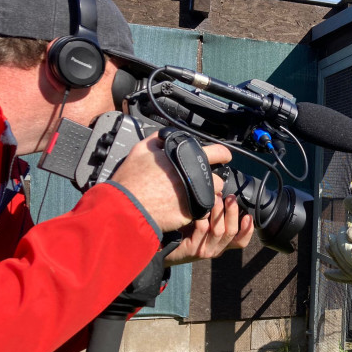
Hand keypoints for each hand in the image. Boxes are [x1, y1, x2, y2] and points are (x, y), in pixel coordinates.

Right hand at [110, 133, 232, 231]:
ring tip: (191, 196)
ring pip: (212, 197)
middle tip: (198, 182)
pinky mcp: (191, 215)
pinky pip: (201, 212)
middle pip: (218, 179)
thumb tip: (165, 136)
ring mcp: (195, 198)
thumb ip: (157, 140)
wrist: (126, 207)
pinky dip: (195, 210)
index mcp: (187, 160)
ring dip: (206, 195)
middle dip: (211, 180)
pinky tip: (183, 207)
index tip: (224, 157)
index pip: (218, 152)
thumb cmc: (131, 180)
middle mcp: (196, 179)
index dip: (223, 154)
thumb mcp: (141, 150)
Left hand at [164, 193, 253, 265]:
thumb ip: (215, 216)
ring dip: (218, 212)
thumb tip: (223, 194)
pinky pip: (202, 229)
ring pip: (218, 231)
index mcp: (222, 244)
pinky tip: (201, 207)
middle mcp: (216, 249)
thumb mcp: (204, 226)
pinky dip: (203, 217)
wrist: (163, 249)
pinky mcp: (193, 249)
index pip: (241, 241)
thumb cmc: (184, 232)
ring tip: (215, 198)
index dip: (248, 230)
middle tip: (231, 197)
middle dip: (233, 213)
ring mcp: (205, 250)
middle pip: (231, 232)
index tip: (248, 215)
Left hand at [325, 222, 351, 295]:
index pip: (350, 255)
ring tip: (328, 249)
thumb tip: (348, 233)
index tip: (340, 232)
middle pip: (347, 263)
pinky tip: (328, 274)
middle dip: (338, 249)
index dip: (342, 243)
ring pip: (347, 271)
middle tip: (332, 237)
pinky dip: (340, 276)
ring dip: (336, 260)